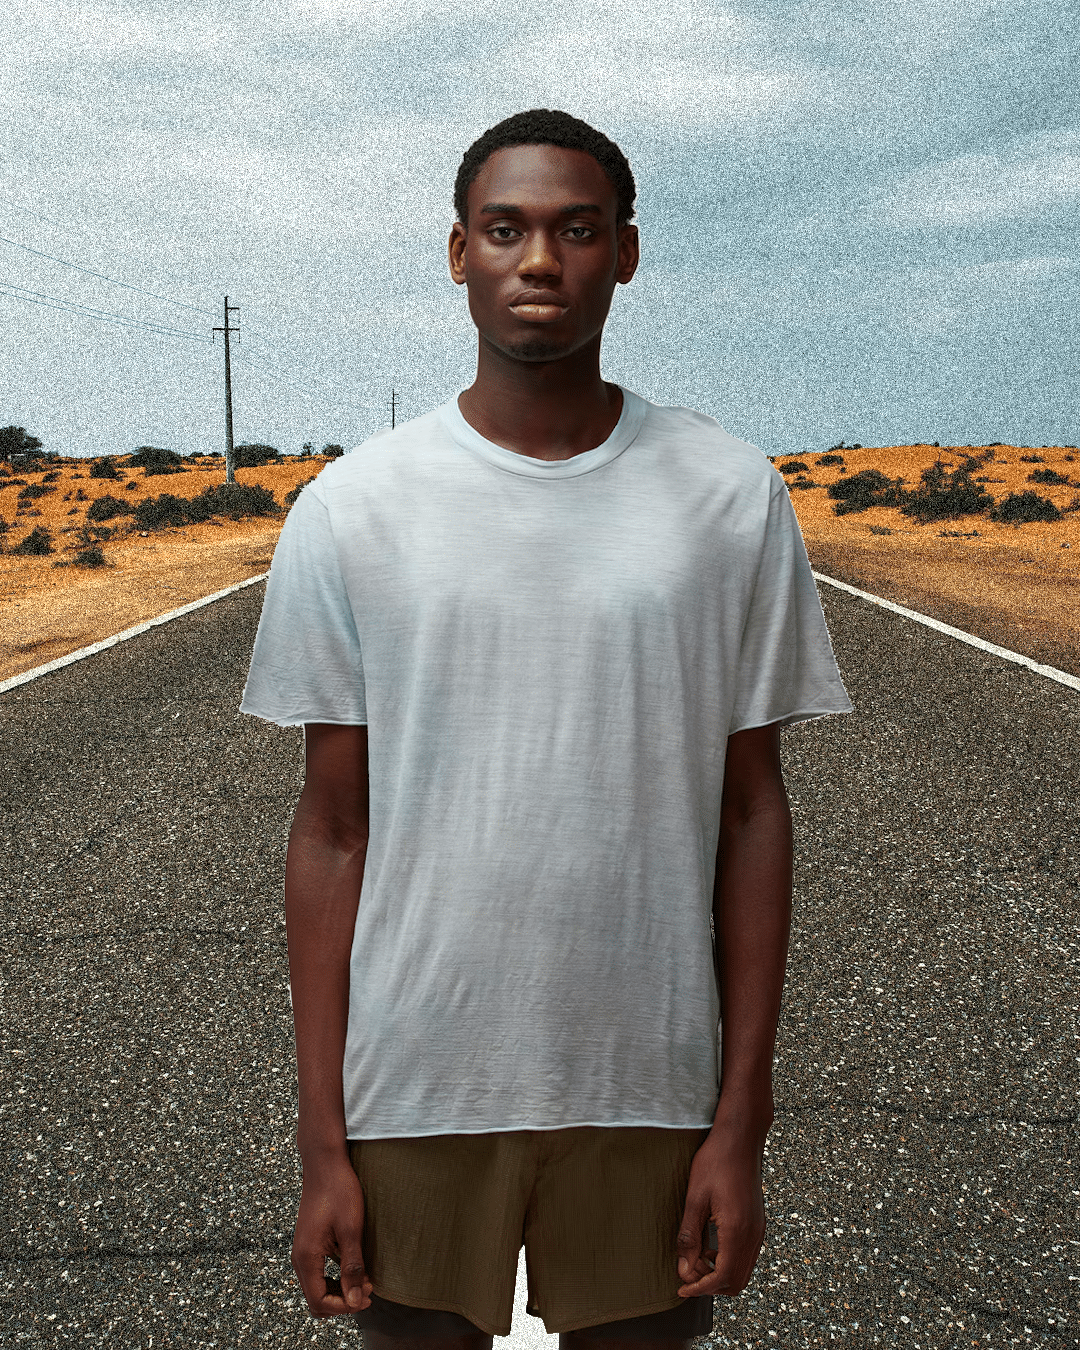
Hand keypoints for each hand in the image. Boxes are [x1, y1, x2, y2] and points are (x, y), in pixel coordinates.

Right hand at [292, 1153, 374, 1315]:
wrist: (325, 1163)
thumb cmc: (339, 1191)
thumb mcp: (351, 1230)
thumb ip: (352, 1267)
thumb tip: (355, 1302)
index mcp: (306, 1257)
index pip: (319, 1301)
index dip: (344, 1306)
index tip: (368, 1296)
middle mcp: (299, 1258)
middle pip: (316, 1300)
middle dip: (342, 1302)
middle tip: (368, 1289)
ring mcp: (303, 1251)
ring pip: (317, 1287)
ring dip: (340, 1290)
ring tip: (365, 1279)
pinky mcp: (310, 1243)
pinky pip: (318, 1273)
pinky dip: (335, 1278)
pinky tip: (355, 1267)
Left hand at [675, 1125, 765, 1297]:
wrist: (740, 1138)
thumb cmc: (715, 1162)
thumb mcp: (695, 1198)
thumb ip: (689, 1236)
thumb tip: (683, 1269)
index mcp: (737, 1230)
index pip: (722, 1277)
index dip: (700, 1288)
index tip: (681, 1288)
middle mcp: (753, 1235)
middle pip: (736, 1282)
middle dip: (710, 1285)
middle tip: (687, 1274)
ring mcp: (759, 1230)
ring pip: (742, 1271)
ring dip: (719, 1274)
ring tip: (696, 1259)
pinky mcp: (758, 1223)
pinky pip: (746, 1256)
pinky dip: (728, 1262)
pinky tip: (710, 1246)